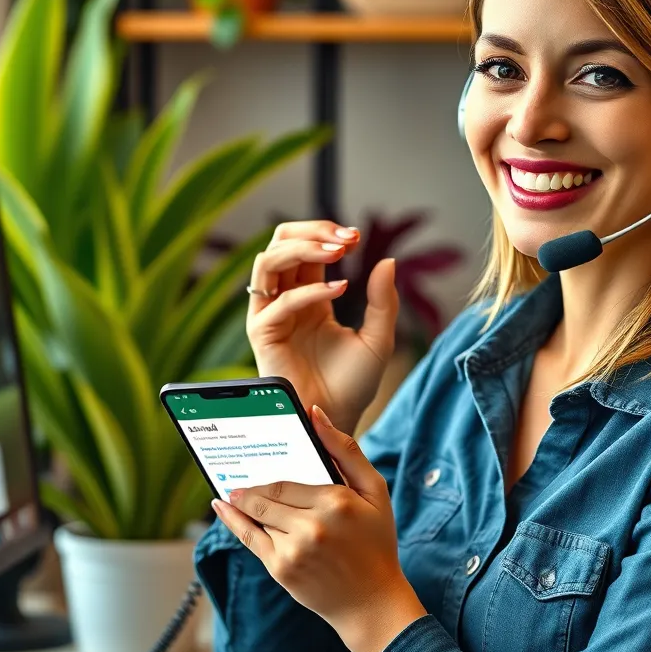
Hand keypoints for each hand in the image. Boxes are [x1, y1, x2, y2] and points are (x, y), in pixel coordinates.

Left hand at [212, 405, 426, 651]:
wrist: (372, 602)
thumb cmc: (376, 542)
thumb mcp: (374, 491)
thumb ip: (346, 450)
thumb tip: (316, 415)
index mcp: (336, 501)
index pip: (289, 478)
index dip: (271, 470)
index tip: (257, 457)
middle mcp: (312, 525)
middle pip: (268, 495)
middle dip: (250, 486)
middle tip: (236, 475)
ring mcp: (293, 549)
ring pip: (257, 514)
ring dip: (241, 501)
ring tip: (228, 489)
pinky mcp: (281, 569)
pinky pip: (249, 538)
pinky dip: (233, 521)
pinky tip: (223, 507)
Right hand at [246, 220, 399, 434]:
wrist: (338, 421)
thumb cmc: (353, 384)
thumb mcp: (378, 337)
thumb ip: (382, 301)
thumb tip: (388, 260)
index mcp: (309, 296)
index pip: (307, 247)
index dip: (327, 233)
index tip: (357, 236)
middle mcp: (285, 300)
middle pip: (281, 242)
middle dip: (312, 230)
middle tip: (346, 238)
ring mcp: (271, 315)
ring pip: (268, 261)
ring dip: (303, 247)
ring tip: (339, 251)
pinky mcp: (262, 334)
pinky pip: (278, 301)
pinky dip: (309, 291)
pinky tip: (340, 289)